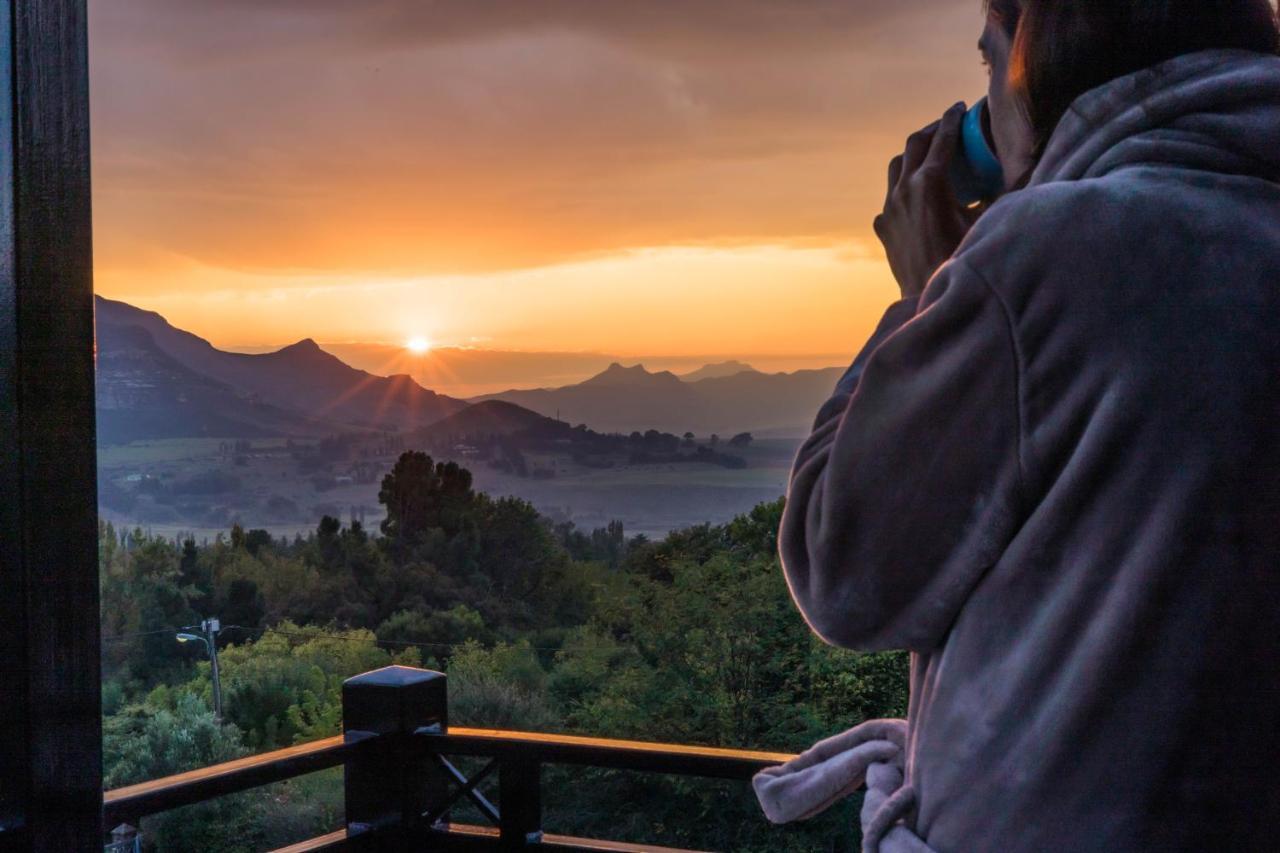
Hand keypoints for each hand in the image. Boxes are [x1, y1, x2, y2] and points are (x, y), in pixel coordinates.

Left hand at [874, 102, 984, 300]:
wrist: (929, 299)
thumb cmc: (965, 259)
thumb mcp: (988, 221)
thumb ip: (1003, 193)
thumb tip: (1026, 171)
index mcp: (930, 182)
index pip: (943, 139)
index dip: (953, 119)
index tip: (960, 107)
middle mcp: (903, 190)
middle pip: (913, 145)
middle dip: (932, 131)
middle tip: (947, 126)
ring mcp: (888, 209)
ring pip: (896, 168)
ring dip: (913, 155)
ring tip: (929, 155)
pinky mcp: (882, 227)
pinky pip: (890, 197)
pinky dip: (904, 187)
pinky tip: (917, 195)